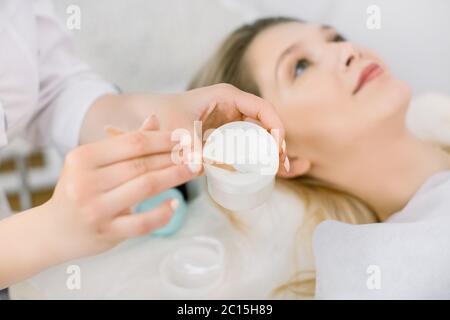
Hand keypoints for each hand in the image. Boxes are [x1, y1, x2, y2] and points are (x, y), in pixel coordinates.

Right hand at [43, 118, 199, 260]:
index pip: (131, 143)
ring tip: (194, 170)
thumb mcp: (94, 163)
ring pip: (144, 188)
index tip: (184, 137)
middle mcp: (85, 182)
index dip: (162, 139)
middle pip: (141, 164)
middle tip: (197, 154)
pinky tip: (175, 204)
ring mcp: (95, 209)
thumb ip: (125, 143)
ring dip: (174, 177)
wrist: (52, 231)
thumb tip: (155, 119)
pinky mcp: (106, 233)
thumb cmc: (79, 190)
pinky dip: (161, 213)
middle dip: (173, 157)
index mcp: (82, 158)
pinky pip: (142, 223)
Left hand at [81, 84, 288, 171]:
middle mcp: (233, 107)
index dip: (276, 127)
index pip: (263, 109)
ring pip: (259, 136)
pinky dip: (257, 157)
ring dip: (270, 153)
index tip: (277, 149)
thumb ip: (191, 146)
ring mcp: (231, 121)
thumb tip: (202, 166)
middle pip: (266, 124)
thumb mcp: (178, 129)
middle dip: (278, 145)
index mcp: (228, 97)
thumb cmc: (163, 112)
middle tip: (283, 168)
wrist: (146, 114)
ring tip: (283, 172)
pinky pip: (247, 145)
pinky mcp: (225, 135)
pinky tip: (267, 172)